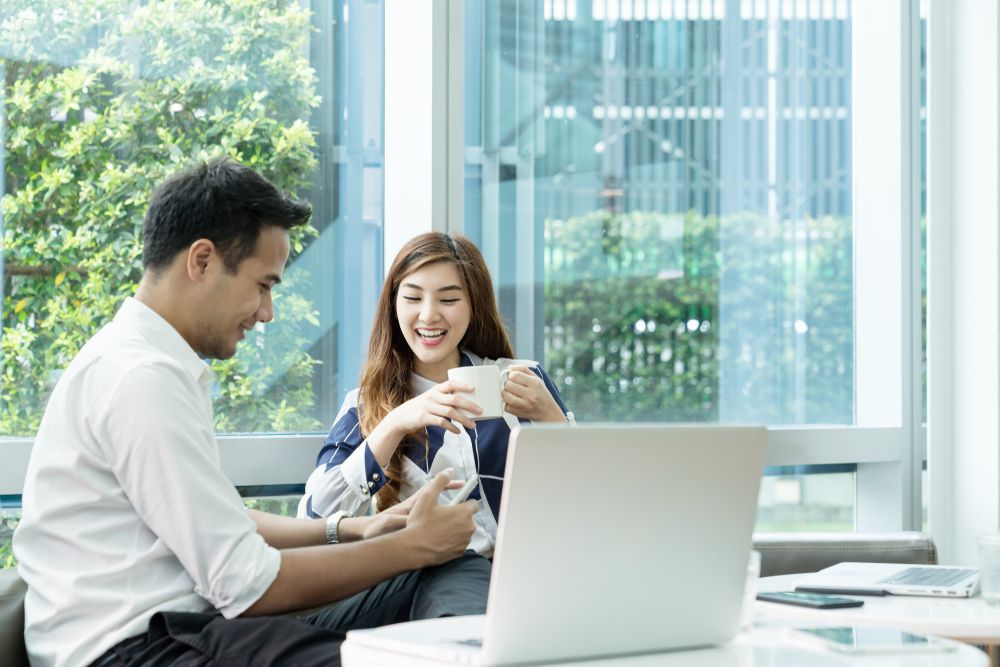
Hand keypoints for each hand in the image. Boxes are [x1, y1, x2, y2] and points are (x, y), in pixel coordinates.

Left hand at [347, 477, 466, 540]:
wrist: (365, 534)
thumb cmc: (375, 528)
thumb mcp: (387, 525)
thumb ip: (398, 522)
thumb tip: (408, 521)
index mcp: (410, 506)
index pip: (430, 490)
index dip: (445, 484)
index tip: (459, 482)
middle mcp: (414, 509)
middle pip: (437, 497)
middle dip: (451, 493)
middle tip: (467, 494)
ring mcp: (415, 517)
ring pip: (437, 509)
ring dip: (450, 508)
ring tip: (465, 512)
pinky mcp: (414, 526)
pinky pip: (434, 520)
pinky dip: (444, 520)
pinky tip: (452, 528)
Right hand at [386, 380, 481, 435]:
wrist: (400, 418)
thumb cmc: (420, 409)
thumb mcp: (430, 399)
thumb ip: (444, 400)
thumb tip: (464, 405)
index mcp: (435, 390)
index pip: (450, 384)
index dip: (462, 385)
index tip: (474, 388)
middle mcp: (432, 397)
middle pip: (454, 399)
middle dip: (469, 405)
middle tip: (480, 411)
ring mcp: (428, 407)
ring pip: (450, 412)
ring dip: (464, 419)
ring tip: (473, 425)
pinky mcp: (424, 418)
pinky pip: (442, 422)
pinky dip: (452, 427)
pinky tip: (458, 432)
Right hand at [402, 470, 477, 565]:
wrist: (413, 549)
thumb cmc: (420, 522)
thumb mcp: (427, 496)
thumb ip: (440, 481)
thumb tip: (449, 470)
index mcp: (464, 512)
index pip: (473, 504)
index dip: (462, 503)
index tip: (452, 505)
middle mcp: (469, 527)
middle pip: (469, 518)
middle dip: (459, 516)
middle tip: (442, 516)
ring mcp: (465, 541)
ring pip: (464, 530)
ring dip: (456, 528)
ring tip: (439, 528)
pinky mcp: (459, 552)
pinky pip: (459, 542)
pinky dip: (453, 540)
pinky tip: (439, 539)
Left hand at [501, 365, 565, 421]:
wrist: (548, 411)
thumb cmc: (541, 394)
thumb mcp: (536, 379)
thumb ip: (523, 370)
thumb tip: (510, 368)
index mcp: (535, 383)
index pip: (514, 375)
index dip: (510, 375)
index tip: (512, 377)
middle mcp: (530, 394)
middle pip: (508, 385)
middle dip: (507, 384)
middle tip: (511, 385)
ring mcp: (524, 405)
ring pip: (505, 396)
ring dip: (505, 393)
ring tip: (509, 393)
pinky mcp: (519, 413)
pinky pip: (505, 407)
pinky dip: (505, 403)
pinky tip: (510, 401)